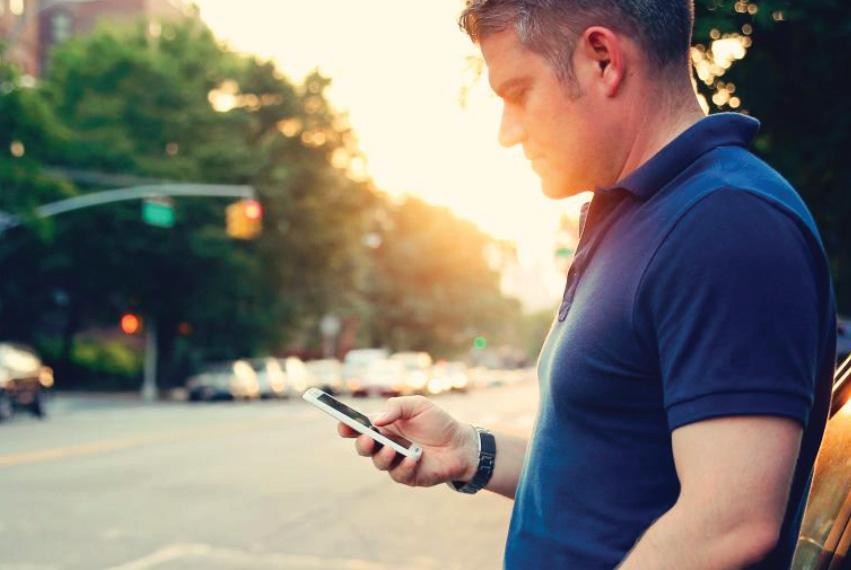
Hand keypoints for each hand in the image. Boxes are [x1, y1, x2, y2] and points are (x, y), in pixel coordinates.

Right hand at [337, 395, 478, 486]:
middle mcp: (385, 444)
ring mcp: (395, 461)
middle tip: (368, 437)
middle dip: (362, 443)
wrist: (461, 444)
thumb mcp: (418, 405)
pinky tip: (413, 458)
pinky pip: (399, 474)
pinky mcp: (408, 476)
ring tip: (392, 449)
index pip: (358, 427)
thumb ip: (397, 407)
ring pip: (378, 462)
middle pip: (363, 447)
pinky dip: (404, 466)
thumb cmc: (437, 422)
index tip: (342, 424)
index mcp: (384, 426)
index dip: (347, 426)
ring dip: (383, 455)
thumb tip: (377, 420)